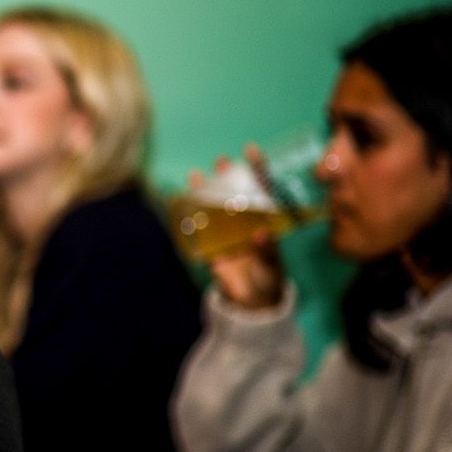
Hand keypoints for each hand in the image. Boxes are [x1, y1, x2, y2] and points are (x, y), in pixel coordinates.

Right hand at [191, 150, 285, 309]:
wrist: (252, 301)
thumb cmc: (269, 278)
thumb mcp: (272, 264)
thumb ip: (267, 250)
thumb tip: (260, 234)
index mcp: (264, 220)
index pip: (262, 188)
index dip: (257, 168)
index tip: (251, 150)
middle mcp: (244, 221)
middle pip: (234, 192)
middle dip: (228, 175)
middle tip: (221, 160)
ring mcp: (226, 232)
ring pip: (214, 206)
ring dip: (205, 191)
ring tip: (196, 174)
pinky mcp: (210, 247)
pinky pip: (197, 229)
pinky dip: (188, 215)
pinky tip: (179, 202)